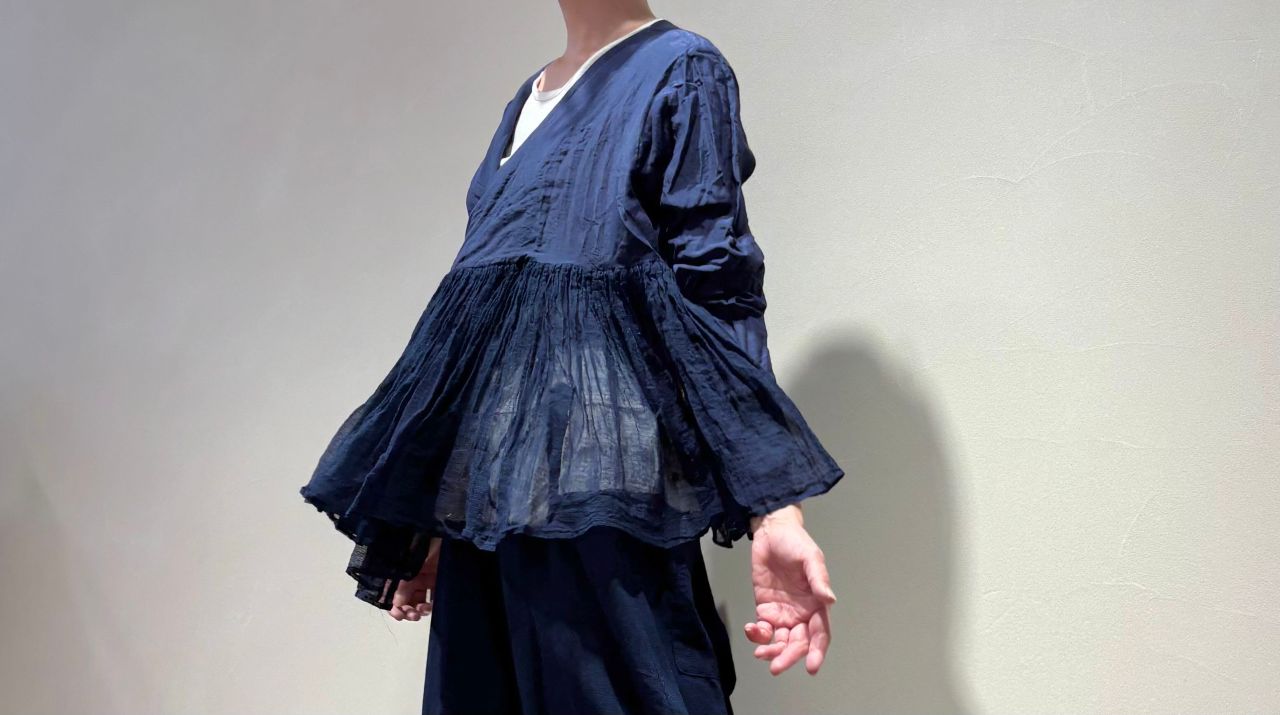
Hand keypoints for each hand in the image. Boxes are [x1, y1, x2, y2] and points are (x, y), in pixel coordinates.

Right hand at [388, 536, 441, 621]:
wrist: (446, 534)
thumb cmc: (424, 544)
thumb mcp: (411, 563)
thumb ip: (402, 583)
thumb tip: (396, 603)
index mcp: (400, 572)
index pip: (392, 594)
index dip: (393, 607)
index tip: (399, 614)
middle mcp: (410, 577)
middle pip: (406, 601)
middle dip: (408, 611)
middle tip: (413, 615)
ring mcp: (425, 579)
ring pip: (419, 602)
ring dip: (419, 610)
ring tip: (424, 609)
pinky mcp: (440, 580)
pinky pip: (434, 597)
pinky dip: (432, 605)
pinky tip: (432, 606)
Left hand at [743, 507, 837, 674]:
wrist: (770, 531)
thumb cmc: (795, 542)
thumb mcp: (810, 557)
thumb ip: (818, 579)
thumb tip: (829, 600)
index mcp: (817, 604)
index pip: (820, 634)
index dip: (817, 651)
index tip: (811, 667)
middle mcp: (801, 613)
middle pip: (798, 643)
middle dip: (789, 656)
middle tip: (776, 667)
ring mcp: (783, 613)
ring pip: (780, 641)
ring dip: (772, 651)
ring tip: (761, 653)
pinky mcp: (765, 608)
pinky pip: (763, 629)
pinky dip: (757, 635)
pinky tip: (751, 630)